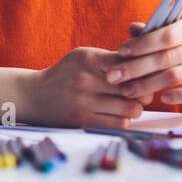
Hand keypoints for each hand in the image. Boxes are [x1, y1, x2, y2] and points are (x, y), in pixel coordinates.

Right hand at [24, 46, 146, 128]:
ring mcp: (84, 102)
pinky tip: (118, 115)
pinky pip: (119, 124)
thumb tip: (146, 63)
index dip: (142, 70)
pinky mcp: (84, 121)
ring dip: (135, 108)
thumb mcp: (84, 56)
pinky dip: (124, 121)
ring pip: (131, 108)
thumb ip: (111, 58)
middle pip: (134, 87)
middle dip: (143, 91)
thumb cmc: (67, 74)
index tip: (143, 74)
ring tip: (130, 105)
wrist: (36, 96)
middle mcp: (86, 79)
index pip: (128, 62)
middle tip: (142, 93)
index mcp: (88, 58)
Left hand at [104, 15, 181, 105]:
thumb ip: (152, 32)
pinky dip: (178, 96)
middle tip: (114, 77)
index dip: (142, 44)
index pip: (168, 34)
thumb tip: (132, 29)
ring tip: (128, 91)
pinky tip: (161, 97)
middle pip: (168, 57)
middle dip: (137, 68)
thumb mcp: (174, 36)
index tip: (120, 52)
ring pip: (177, 76)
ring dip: (148, 84)